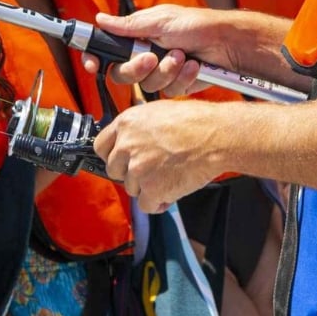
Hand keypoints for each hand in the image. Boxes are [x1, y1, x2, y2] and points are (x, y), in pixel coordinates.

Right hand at [81, 5, 226, 96]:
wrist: (225, 43)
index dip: (96, 59)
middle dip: (138, 68)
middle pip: (123, 74)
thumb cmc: (196, 25)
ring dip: (166, 70)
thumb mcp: (160, 21)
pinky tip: (193, 66)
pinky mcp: (176, 84)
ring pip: (147, 85)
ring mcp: (161, 71)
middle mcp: (146, 55)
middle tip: (151, 57)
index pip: (108, 51)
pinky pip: (169, 91)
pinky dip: (182, 78)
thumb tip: (101, 19)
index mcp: (138, 37)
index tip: (92, 66)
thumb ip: (128, 25)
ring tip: (181, 55)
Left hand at [95, 98, 225, 213]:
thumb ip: (139, 127)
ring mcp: (137, 169)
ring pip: (132, 188)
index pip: (100, 146)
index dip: (113, 155)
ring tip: (169, 176)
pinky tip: (172, 190)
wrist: (216, 136)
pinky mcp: (151, 189)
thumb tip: (133, 138)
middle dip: (131, 173)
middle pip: (114, 170)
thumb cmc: (196, 120)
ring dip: (148, 187)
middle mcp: (126, 146)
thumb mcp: (159, 111)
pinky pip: (146, 205)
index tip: (122, 160)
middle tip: (152, 169)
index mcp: (126, 123)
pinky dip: (159, 202)